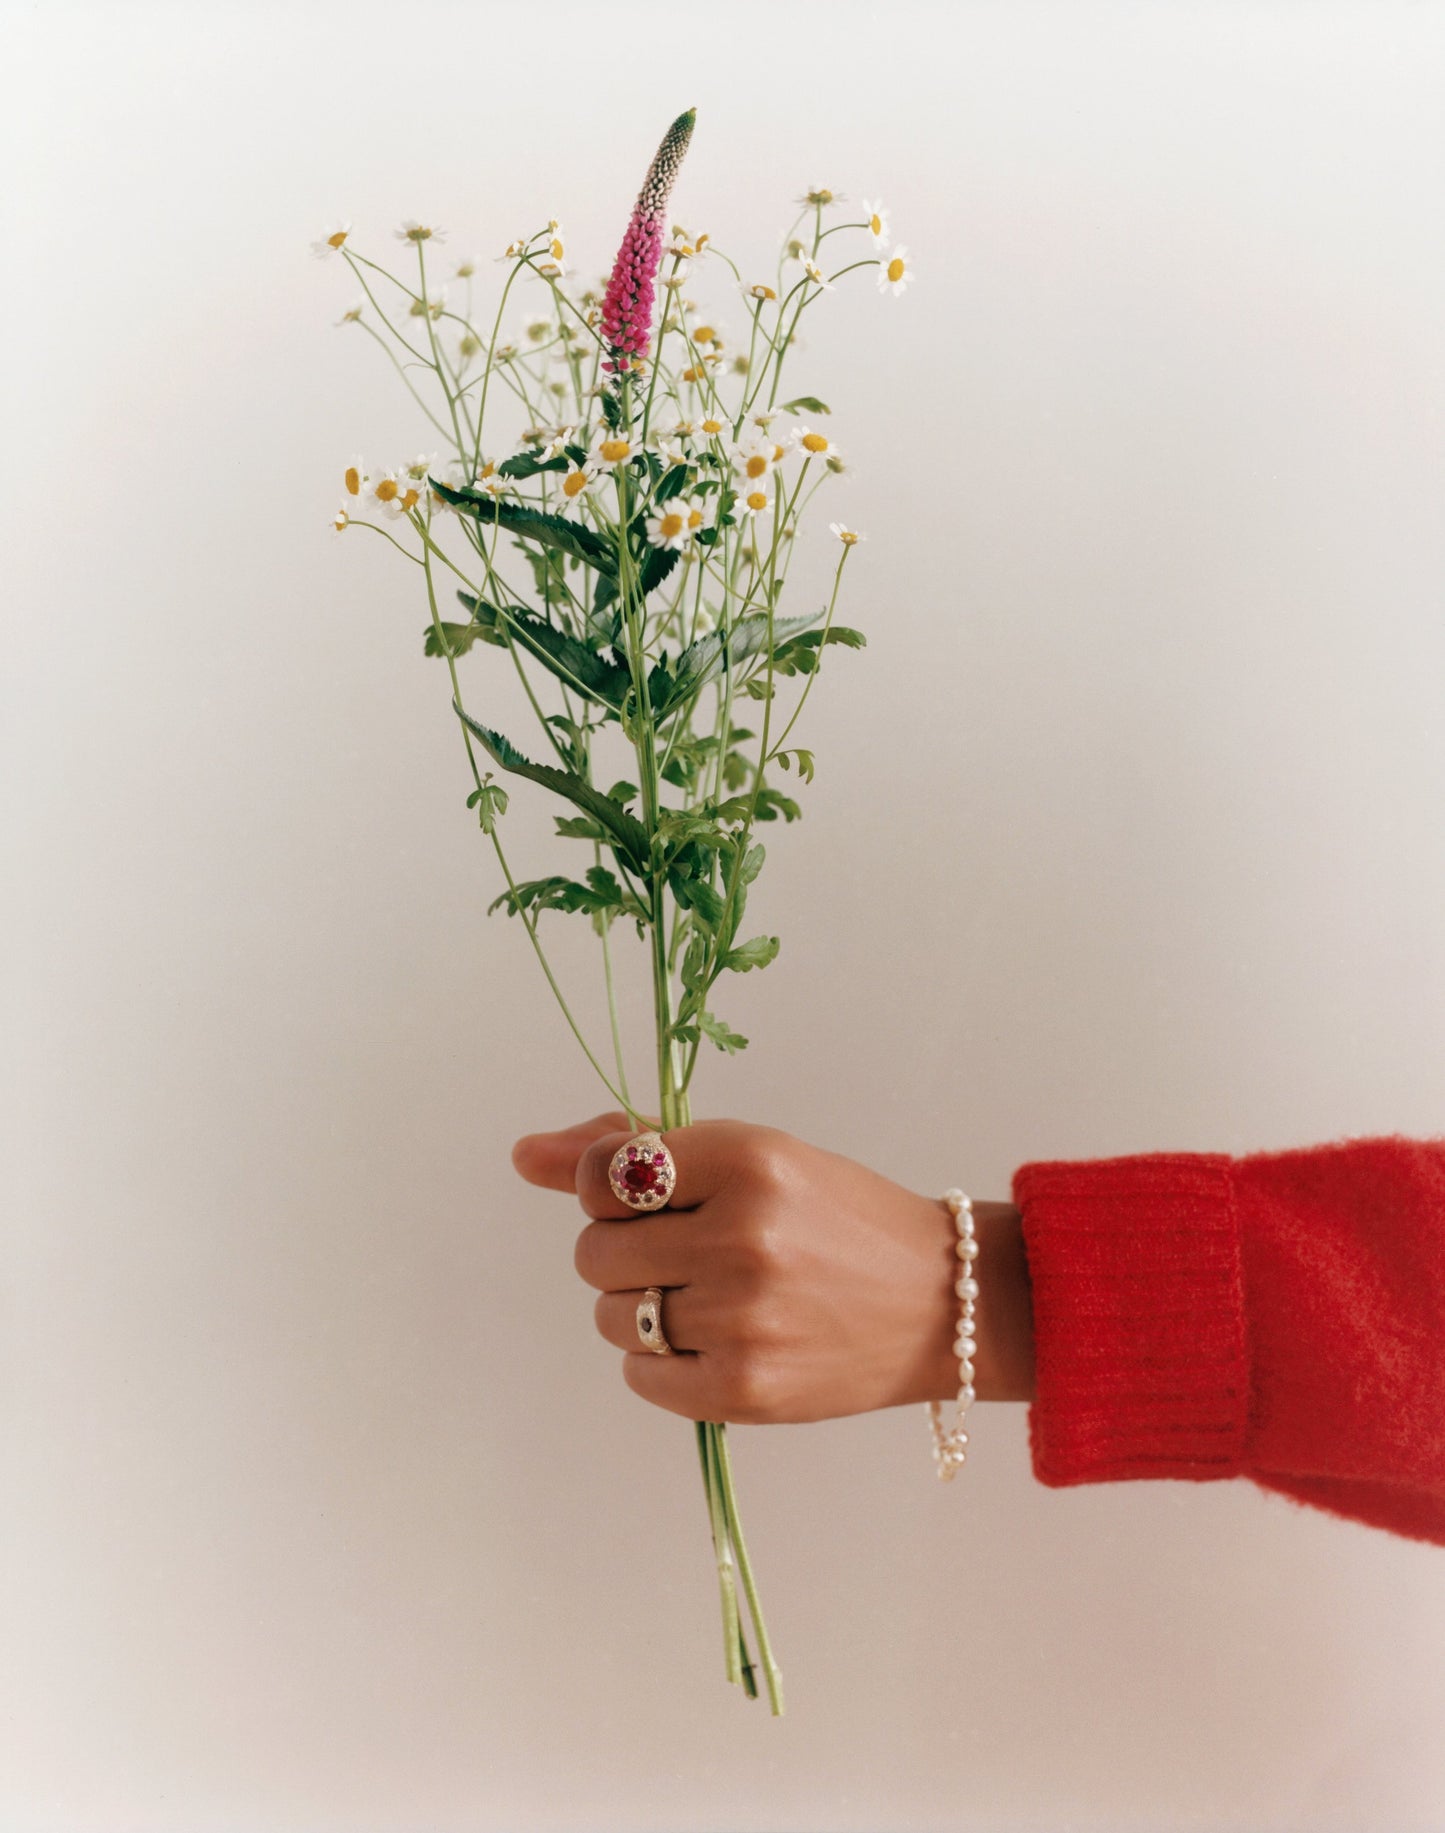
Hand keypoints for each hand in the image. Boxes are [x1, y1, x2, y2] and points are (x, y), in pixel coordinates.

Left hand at [511, 1112, 1034, 1424]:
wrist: (939, 1299)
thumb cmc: (835, 1216)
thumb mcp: (751, 1156)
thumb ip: (632, 1148)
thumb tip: (523, 1152)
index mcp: (747, 1159)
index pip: (601, 1172)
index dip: (606, 1187)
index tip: (645, 1197)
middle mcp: (743, 1235)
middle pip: (594, 1249)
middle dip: (621, 1249)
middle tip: (682, 1250)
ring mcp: (743, 1318)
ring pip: (610, 1314)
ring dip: (637, 1307)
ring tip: (704, 1297)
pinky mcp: (745, 1388)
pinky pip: (639, 1376)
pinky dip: (658, 1362)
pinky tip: (711, 1341)